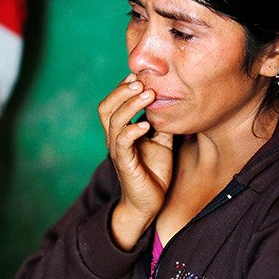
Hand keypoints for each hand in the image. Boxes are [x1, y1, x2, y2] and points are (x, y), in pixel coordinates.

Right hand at [98, 74, 173, 249]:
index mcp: (120, 131)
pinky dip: (133, 131)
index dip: (122, 87)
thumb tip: (172, 102)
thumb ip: (161, 123)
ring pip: (114, 121)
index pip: (112, 103)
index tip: (139, 75)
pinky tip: (146, 125)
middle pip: (106, 107)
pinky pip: (123, 143)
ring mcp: (118, 151)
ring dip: (130, 105)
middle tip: (141, 81)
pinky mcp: (125, 164)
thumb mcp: (161, 141)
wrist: (149, 203)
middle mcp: (114, 138)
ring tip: (148, 95)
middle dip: (122, 91)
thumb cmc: (153, 171)